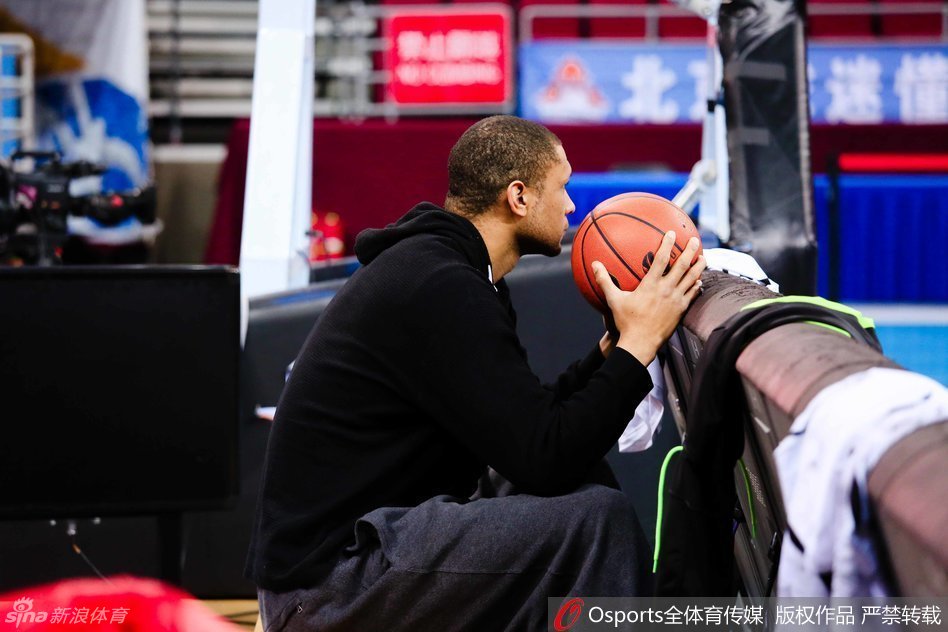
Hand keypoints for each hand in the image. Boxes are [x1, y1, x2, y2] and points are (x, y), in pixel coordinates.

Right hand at [592, 231, 705, 365]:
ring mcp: (676, 300)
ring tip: (704, 257)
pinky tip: (699, 281)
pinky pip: (692, 295)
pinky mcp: (681, 310)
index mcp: (650, 285)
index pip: (661, 259)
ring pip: (692, 279)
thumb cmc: (626, 321)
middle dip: (691, 250)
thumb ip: (604, 280)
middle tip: (696, 240)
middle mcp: (666, 290)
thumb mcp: (613, 300)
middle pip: (682, 265)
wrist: (640, 343)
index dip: (668, 244)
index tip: (672, 233)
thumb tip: (594, 265)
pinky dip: (696, 286)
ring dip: (699, 266)